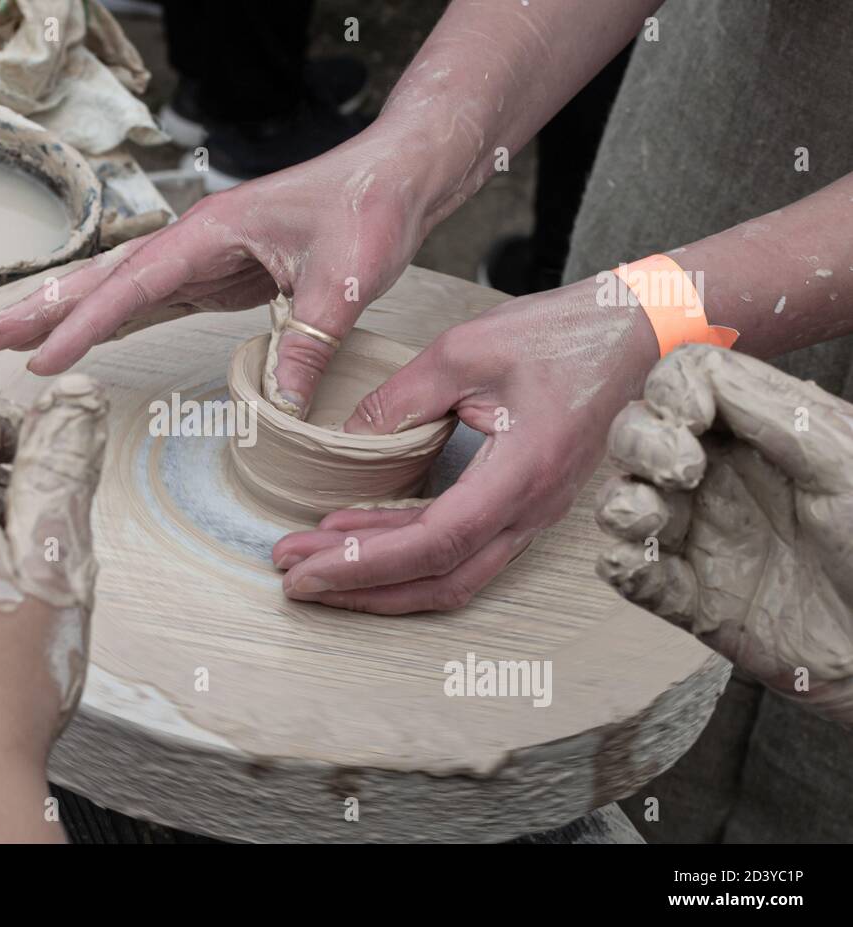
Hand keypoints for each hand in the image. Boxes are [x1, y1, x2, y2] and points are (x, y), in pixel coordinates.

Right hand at [0, 123, 431, 416]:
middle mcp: (195, 243)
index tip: (41, 360)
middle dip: (43, 309)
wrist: (396, 178)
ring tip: (16, 341)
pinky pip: (154, 302)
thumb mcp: (345, 281)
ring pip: (120, 291)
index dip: (84, 325)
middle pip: (104, 279)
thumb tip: (279, 406)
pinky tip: (89, 336)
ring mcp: (204, 259)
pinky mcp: (220, 276)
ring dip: (68, 315)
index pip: (133, 285)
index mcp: (211, 232)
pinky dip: (115, 320)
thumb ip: (307, 342)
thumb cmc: (369, 209)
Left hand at [272, 279, 658, 612]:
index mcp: (522, 475)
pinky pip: (462, 551)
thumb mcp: (465, 350)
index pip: (433, 544)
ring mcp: (533, 515)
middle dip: (359, 586)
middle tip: (293, 576)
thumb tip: (343, 441)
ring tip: (314, 562)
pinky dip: (407, 554)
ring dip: (380, 578)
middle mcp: (532, 511)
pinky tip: (360, 534)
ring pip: (451, 577)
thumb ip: (400, 400)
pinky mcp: (526, 505)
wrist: (641, 332)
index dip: (362, 563)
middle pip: (438, 581)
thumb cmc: (565, 334)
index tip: (305, 567)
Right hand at [596, 345, 852, 723]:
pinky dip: (621, 564)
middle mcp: (722, 478)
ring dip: (623, 504)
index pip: (685, 382)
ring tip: (656, 522)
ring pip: (621, 500)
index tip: (688, 420)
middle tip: (679, 471)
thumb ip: (773, 411)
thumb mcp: (844, 459)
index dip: (671, 392)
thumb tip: (697, 378)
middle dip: (640, 442)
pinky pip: (629, 573)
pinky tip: (639, 564)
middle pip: (638, 431)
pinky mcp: (690, 596)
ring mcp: (702, 536)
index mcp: (761, 435)